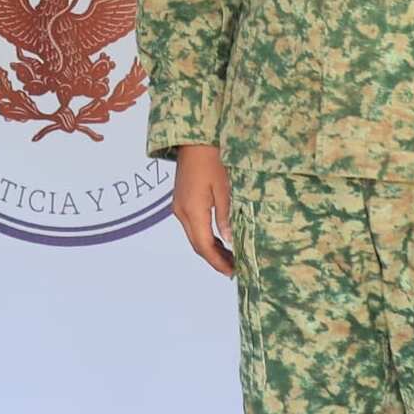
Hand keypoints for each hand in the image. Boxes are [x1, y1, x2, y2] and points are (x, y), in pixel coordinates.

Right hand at [169, 144, 235, 277]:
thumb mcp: (224, 189)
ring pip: (194, 237)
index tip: (231, 272)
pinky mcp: (181, 201)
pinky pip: (192, 226)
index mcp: (193, 210)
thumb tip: (228, 240)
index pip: (204, 246)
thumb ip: (225, 216)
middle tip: (234, 269)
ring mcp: (179, 207)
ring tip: (230, 257)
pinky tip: (218, 240)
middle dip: (214, 259)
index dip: (217, 262)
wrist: (193, 140)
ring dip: (210, 249)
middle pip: (197, 244)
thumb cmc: (212, 160)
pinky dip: (205, 237)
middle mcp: (182, 212)